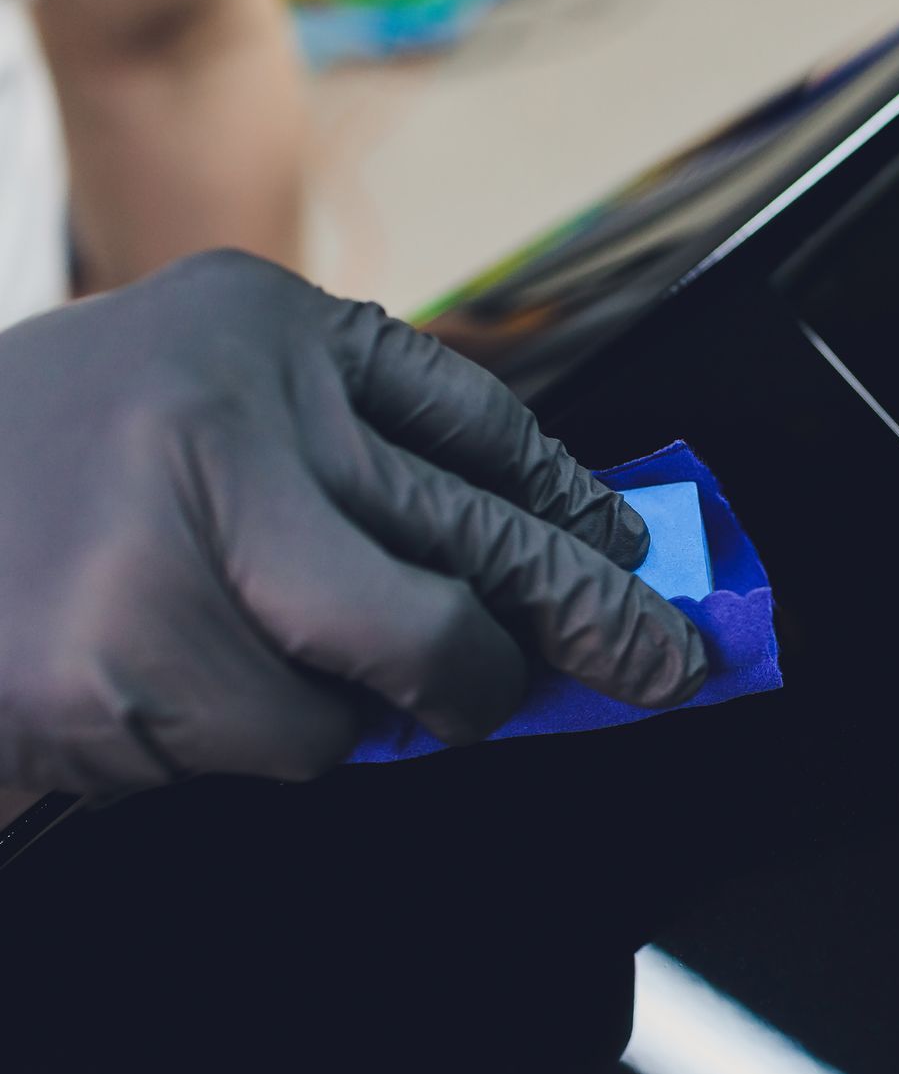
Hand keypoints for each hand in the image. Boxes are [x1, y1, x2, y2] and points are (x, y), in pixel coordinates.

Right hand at [0, 250, 704, 794]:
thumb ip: (351, 464)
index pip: (476, 425)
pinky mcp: (122, 672)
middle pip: (474, 550)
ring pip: (380, 687)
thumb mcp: (195, 408)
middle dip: (588, 628)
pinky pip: (285, 747)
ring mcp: (171, 546)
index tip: (639, 562)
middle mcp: (226, 415)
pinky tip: (173, 686)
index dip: (573, 506)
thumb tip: (537, 566)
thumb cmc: (39, 477)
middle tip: (662, 666)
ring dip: (361, 708)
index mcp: (257, 327)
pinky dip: (260, 739)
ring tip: (258, 654)